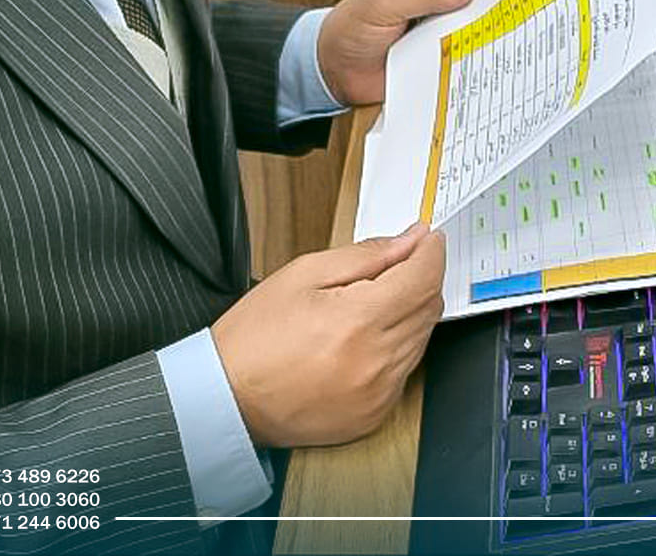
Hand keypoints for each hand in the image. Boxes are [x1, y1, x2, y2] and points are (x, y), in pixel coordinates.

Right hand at [210, 223, 446, 446]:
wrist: (225, 400)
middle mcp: (376, 362)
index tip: (426, 239)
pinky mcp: (374, 415)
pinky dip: (396, 349)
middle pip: (429, 306)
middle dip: (420, 279)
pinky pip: (405, 371)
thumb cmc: (253, 339)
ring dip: (409, 313)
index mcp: (358, 321)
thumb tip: (409, 241)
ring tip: (369, 305)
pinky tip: (364, 341)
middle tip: (396, 265)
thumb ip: (365, 255)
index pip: (424, 278)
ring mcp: (379, 394)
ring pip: (422, 338)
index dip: (430, 251)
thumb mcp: (303, 275)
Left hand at [317, 0, 482, 104]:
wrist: (333, 71)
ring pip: (466, 23)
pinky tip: (462, 58)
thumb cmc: (347, 29)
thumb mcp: (382, 5)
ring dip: (470, 31)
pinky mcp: (432, 50)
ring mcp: (431, 24)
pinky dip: (462, 53)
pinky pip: (456, 48)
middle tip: (484, 19)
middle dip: (477, 5)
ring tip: (471, 41)